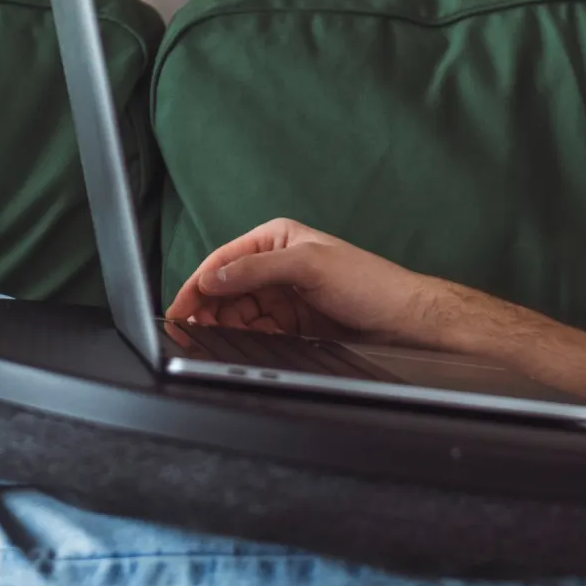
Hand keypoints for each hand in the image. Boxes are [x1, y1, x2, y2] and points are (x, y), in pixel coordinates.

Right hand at [164, 217, 440, 345]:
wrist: (405, 322)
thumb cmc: (370, 284)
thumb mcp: (310, 266)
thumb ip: (258, 269)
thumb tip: (213, 277)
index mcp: (279, 239)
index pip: (224, 260)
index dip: (198, 284)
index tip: (179, 309)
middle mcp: (278, 265)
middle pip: (225, 289)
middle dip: (207, 309)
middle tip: (190, 331)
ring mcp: (285, 297)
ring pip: (238, 313)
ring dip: (223, 326)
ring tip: (210, 341)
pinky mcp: (293, 324)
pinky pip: (257, 331)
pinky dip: (244, 338)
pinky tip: (237, 346)